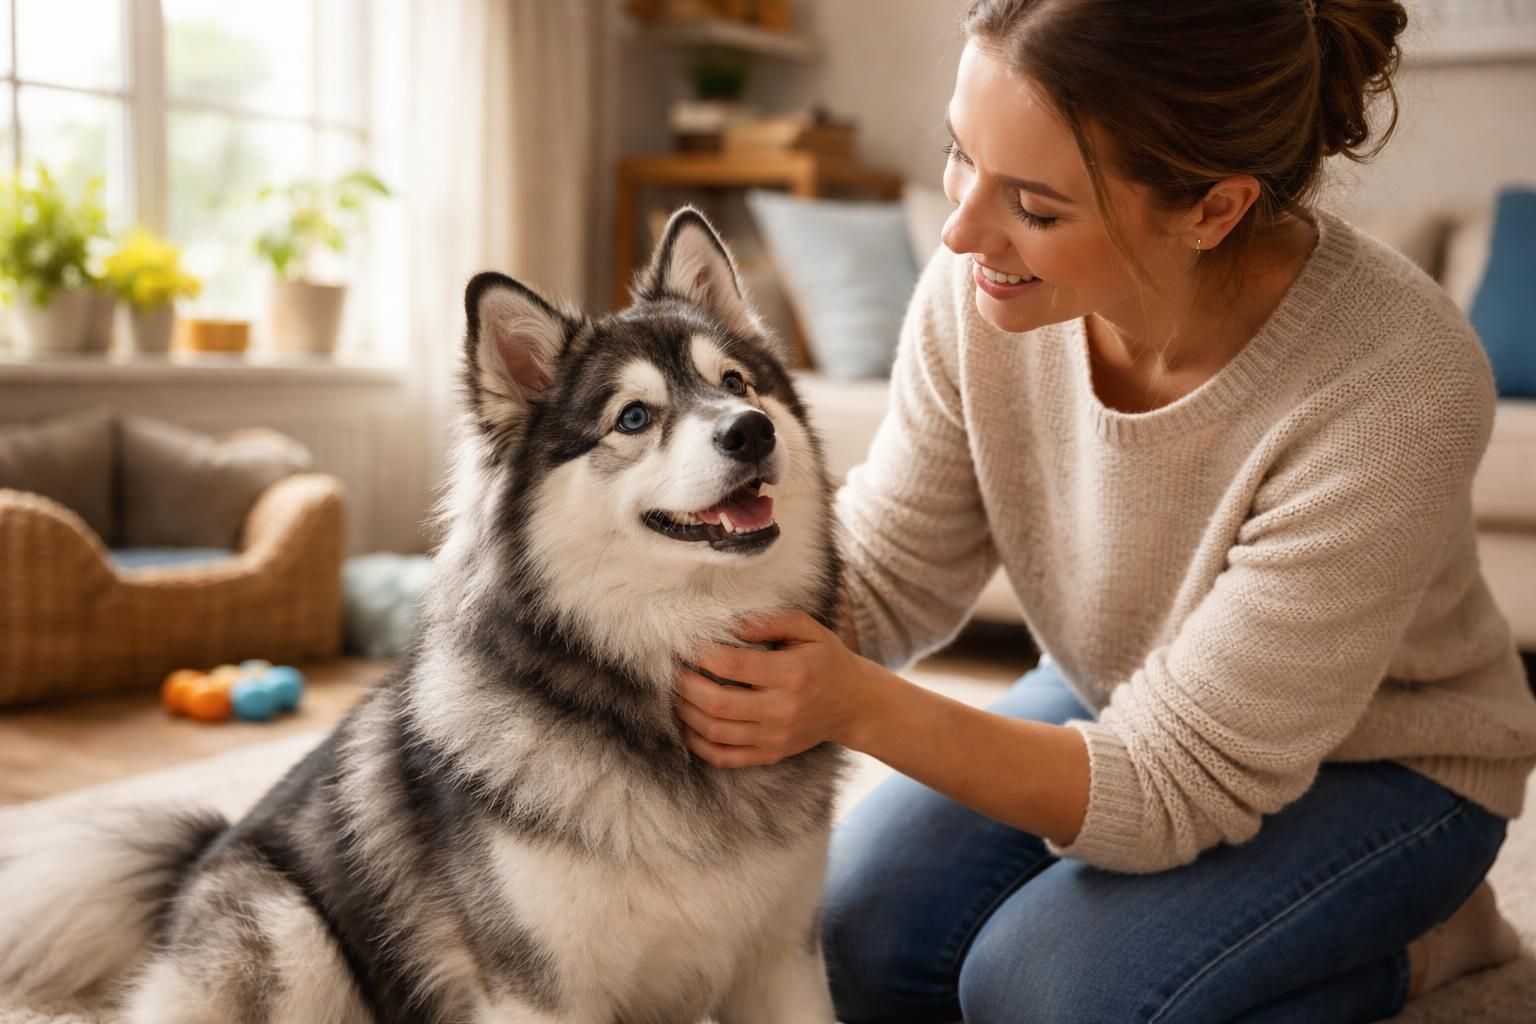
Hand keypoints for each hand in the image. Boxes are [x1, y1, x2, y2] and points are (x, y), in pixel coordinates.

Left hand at [674, 609, 868, 767]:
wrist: (853, 704)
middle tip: (672, 670)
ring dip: (685, 712)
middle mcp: (782, 710)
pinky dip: (697, 744)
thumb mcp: (807, 629)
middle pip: (717, 703)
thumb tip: (728, 623)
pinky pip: (723, 757)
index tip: (685, 644)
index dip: (701, 654)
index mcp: (791, 674)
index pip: (732, 665)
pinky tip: (689, 724)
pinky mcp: (770, 754)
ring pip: (714, 731)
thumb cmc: (825, 659)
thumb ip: (768, 621)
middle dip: (685, 685)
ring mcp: (775, 737)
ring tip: (677, 693)